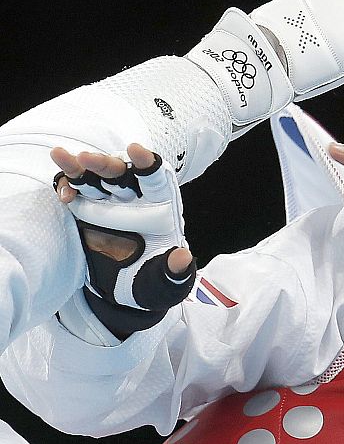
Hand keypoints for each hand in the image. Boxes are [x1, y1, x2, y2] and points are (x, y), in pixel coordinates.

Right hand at [52, 143, 195, 336]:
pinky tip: (65, 195)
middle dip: (105, 163)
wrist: (127, 293)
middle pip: (121, 173)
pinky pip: (75, 191)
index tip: (135, 150)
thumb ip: (174, 273)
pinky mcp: (87, 210)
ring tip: (60, 155)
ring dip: (79, 166)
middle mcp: (135, 199)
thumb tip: (183, 259)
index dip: (147, 163)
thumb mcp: (164, 283)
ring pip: (94, 176)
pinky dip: (67, 187)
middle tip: (88, 158)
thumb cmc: (153, 284)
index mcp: (160, 207)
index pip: (156, 178)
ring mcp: (109, 203)